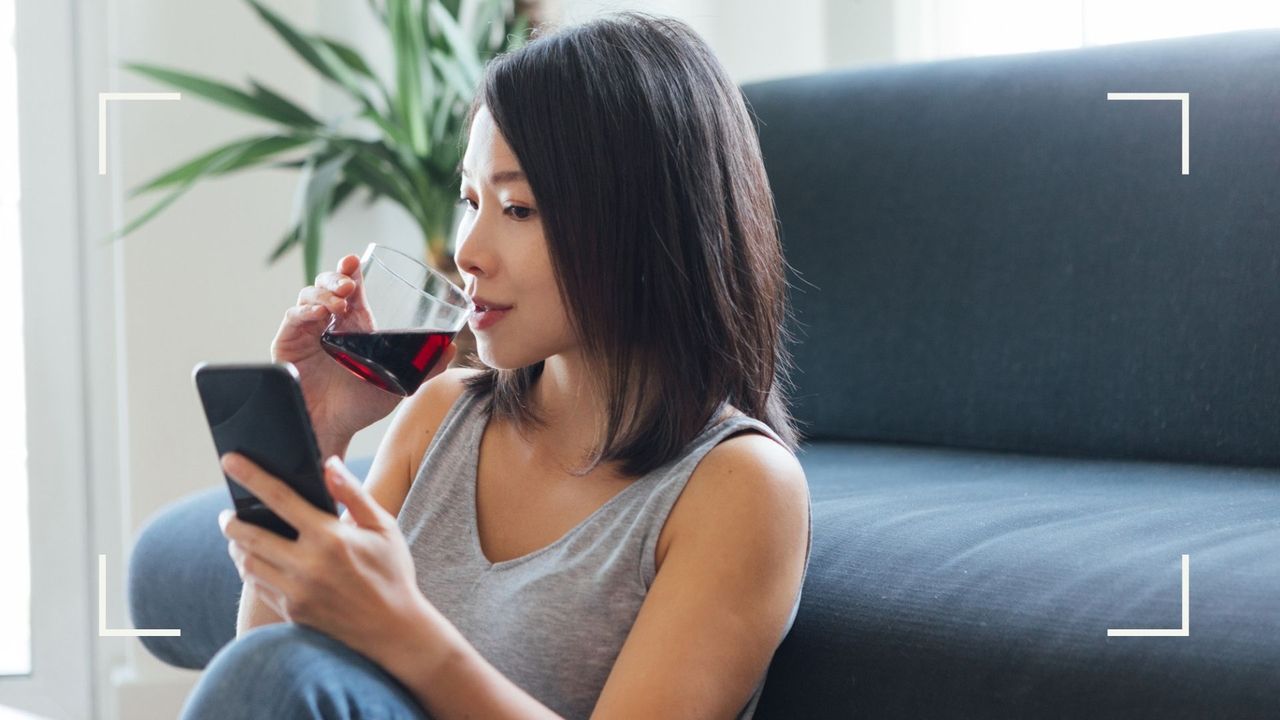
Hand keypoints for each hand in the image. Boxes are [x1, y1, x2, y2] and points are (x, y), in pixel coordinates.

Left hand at [217, 452, 438, 665]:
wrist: (393, 629)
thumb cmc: (391, 572)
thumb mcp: (383, 527)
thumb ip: (353, 494)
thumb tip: (329, 464)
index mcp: (330, 538)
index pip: (279, 498)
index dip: (251, 476)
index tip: (230, 461)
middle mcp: (308, 565)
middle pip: (250, 535)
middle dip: (232, 521)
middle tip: (227, 513)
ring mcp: (297, 592)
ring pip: (248, 564)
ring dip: (237, 547)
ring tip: (238, 537)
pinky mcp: (292, 612)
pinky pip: (257, 587)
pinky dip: (250, 570)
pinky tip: (254, 562)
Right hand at [271, 254, 457, 447]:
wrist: (333, 429)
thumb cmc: (361, 405)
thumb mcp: (398, 384)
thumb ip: (425, 367)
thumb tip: (452, 348)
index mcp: (353, 324)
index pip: (350, 287)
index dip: (350, 270)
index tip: (356, 260)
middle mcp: (329, 322)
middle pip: (327, 285)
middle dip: (336, 277)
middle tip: (349, 284)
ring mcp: (307, 331)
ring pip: (309, 296)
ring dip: (323, 292)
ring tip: (340, 302)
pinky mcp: (288, 343)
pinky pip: (292, 318)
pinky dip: (304, 312)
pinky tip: (319, 315)